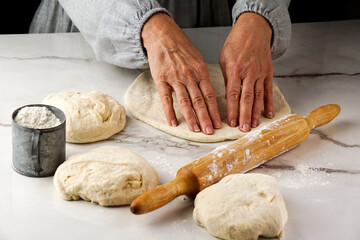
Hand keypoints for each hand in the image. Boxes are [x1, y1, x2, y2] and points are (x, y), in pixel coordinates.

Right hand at [142, 13, 220, 133]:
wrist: (162, 35)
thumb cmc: (181, 46)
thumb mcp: (197, 58)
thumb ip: (202, 75)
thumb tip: (208, 90)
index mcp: (200, 71)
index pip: (210, 95)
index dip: (215, 111)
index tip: (218, 123)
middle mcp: (190, 76)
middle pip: (200, 101)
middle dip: (206, 118)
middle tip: (210, 132)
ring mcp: (175, 79)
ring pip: (185, 102)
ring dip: (191, 118)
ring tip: (195, 130)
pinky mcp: (161, 80)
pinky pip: (166, 99)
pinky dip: (170, 112)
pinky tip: (173, 123)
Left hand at [219, 12, 273, 131]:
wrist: (254, 29)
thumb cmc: (235, 43)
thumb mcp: (224, 59)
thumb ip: (227, 78)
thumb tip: (227, 97)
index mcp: (235, 69)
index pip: (233, 94)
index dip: (232, 110)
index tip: (231, 122)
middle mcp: (248, 73)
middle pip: (246, 98)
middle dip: (245, 115)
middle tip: (244, 129)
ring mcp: (260, 73)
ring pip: (258, 96)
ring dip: (256, 112)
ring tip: (255, 125)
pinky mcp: (268, 73)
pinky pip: (268, 90)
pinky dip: (268, 103)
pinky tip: (268, 114)